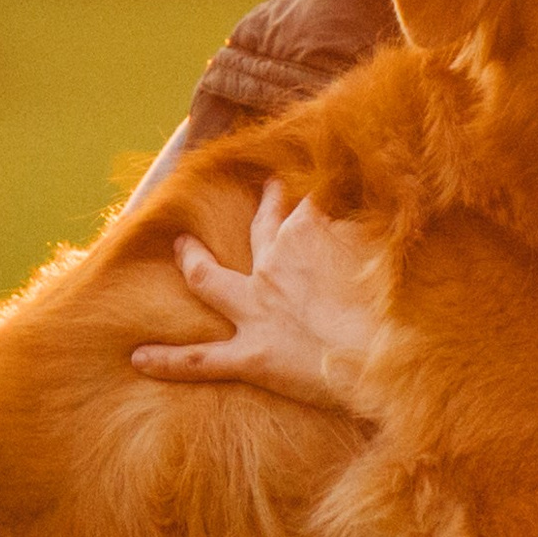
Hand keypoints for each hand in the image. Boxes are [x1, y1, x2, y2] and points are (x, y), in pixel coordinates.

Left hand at [131, 180, 385, 413]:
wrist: (384, 356)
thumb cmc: (400, 302)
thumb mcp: (399, 246)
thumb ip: (384, 222)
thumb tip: (392, 201)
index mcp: (311, 230)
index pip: (315, 198)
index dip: (325, 187)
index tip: (337, 176)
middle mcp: (275, 263)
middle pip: (262, 225)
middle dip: (264, 205)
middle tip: (265, 188)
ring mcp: (257, 310)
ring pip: (211, 280)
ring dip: (193, 262)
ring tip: (179, 248)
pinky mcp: (251, 356)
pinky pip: (201, 360)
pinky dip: (168, 360)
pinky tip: (137, 358)